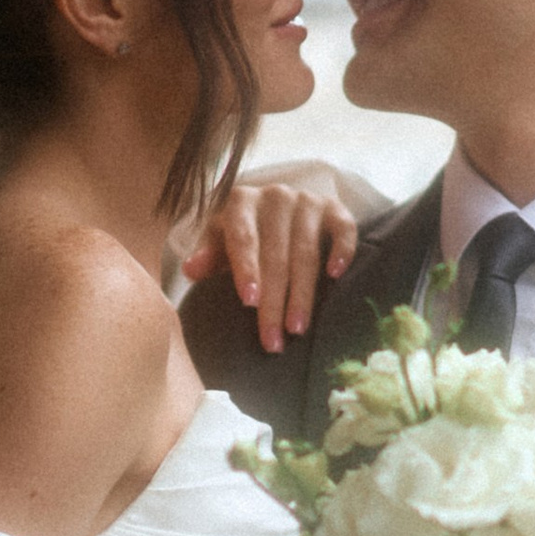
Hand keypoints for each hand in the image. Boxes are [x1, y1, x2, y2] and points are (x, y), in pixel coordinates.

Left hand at [180, 164, 360, 353]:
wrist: (274, 213)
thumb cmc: (243, 235)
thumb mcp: (220, 243)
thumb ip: (208, 256)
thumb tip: (191, 268)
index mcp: (241, 201)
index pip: (243, 238)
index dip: (247, 270)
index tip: (249, 303)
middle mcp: (275, 195)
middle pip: (276, 253)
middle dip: (274, 300)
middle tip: (273, 340)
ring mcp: (307, 200)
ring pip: (307, 251)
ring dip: (303, 293)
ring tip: (297, 328)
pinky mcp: (334, 208)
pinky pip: (343, 228)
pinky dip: (342, 250)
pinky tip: (336, 275)